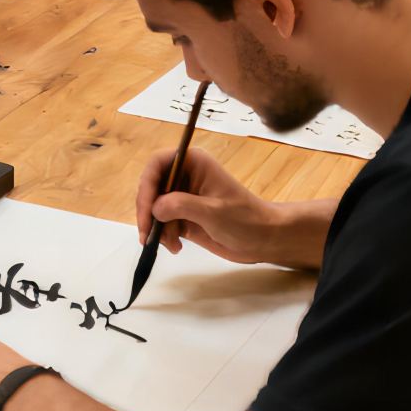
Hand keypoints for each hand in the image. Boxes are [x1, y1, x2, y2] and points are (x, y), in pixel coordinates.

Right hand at [134, 146, 282, 265]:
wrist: (263, 239)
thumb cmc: (244, 219)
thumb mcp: (212, 211)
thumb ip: (181, 206)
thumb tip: (154, 208)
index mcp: (193, 163)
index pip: (158, 164)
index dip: (147, 184)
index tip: (146, 209)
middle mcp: (185, 176)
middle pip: (152, 187)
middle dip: (148, 212)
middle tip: (148, 235)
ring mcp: (183, 197)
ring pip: (154, 208)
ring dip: (157, 227)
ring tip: (171, 244)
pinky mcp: (184, 216)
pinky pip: (162, 222)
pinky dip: (164, 235)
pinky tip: (175, 246)